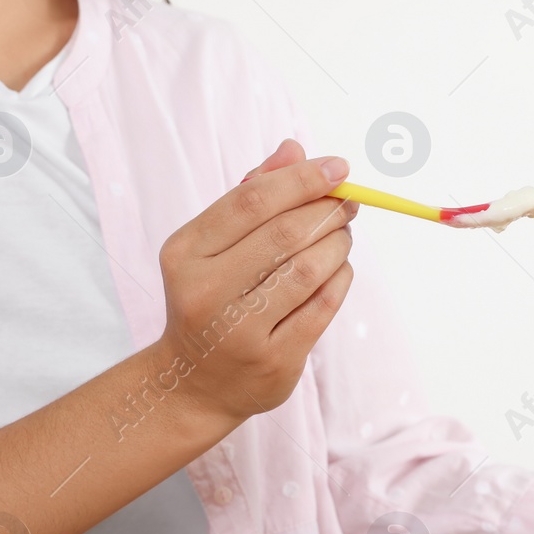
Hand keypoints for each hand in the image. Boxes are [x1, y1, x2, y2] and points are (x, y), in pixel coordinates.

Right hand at [151, 138, 358, 424]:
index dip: (301, 179)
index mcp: (184, 253)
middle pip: (284, 234)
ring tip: (343, 234)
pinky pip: (323, 306)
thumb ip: (251, 195)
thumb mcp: (213, 247)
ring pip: (308, 269)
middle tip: (348, 201)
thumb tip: (295, 149)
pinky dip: (340, 279)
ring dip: (338, 243)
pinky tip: (339, 269)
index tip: (339, 167)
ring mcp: (239, 331)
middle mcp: (206, 291)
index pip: (251, 202)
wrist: (194, 384)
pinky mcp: (274, 360)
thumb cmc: (211, 298)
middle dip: (327, 210)